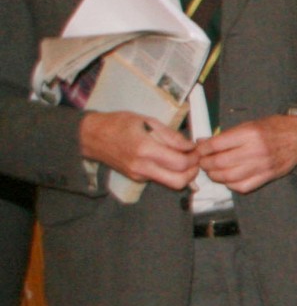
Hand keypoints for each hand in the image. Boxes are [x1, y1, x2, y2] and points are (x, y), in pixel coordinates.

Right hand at [78, 111, 198, 190]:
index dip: (194, 158)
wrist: (91, 136)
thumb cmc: (119, 123)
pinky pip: (159, 178)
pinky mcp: (136, 178)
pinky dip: (170, 172)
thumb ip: (171, 136)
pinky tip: (169, 159)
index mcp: (145, 149)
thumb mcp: (148, 121)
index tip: (196, 149)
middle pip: (178, 182)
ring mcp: (138, 175)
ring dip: (183, 174)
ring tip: (184, 158)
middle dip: (192, 172)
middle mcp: (142, 166)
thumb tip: (190, 146)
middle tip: (194, 159)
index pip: (180, 163)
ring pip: (170, 183)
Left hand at [195, 113, 296, 195]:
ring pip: (228, 177)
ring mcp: (262, 166)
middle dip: (205, 164)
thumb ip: (229, 135)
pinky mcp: (267, 176)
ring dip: (215, 176)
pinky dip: (230, 185)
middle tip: (202, 162)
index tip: (199, 150)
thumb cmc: (275, 128)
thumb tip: (203, 142)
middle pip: (220, 163)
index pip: (216, 145)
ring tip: (212, 171)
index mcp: (251, 134)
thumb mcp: (252, 124)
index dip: (202, 149)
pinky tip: (228, 179)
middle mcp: (256, 151)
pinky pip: (242, 186)